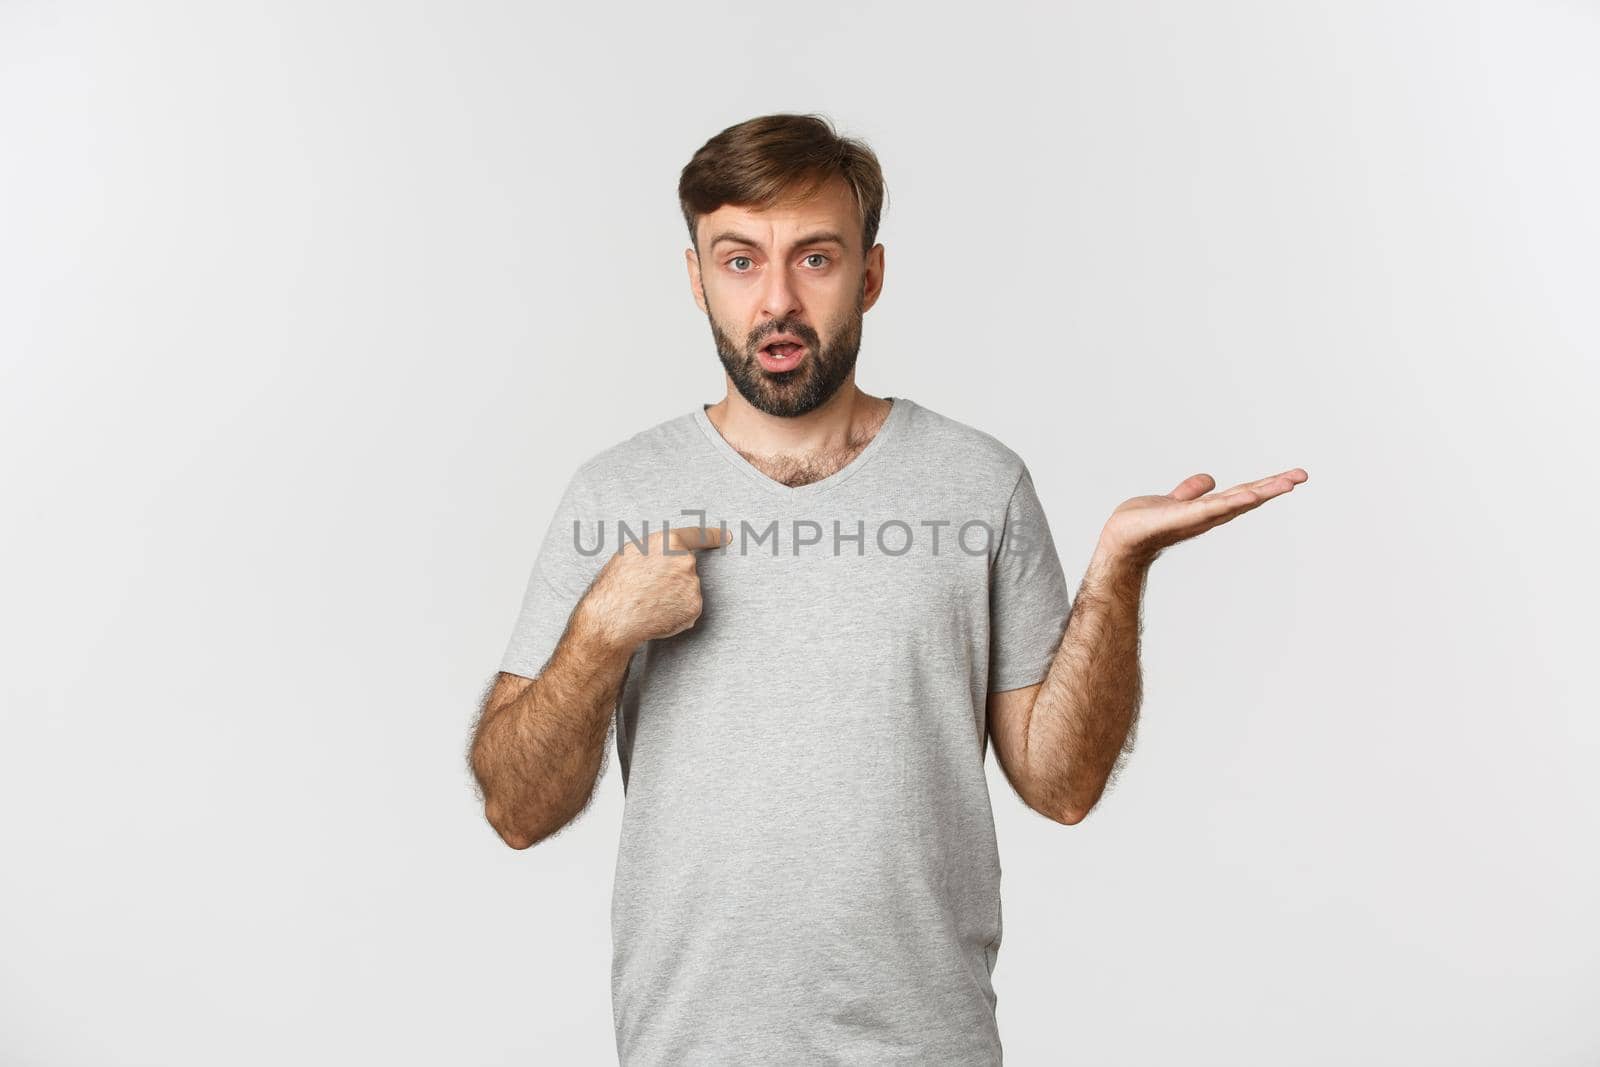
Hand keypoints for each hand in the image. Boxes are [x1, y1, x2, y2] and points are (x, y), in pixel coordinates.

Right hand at [580, 522, 731, 651]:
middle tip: (648, 589)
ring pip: (686, 590)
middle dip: (672, 578)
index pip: (698, 536)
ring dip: (673, 596)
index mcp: (670, 542)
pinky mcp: (694, 607)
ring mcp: (692, 585)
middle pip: (686, 568)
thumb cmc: (616, 584)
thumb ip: (657, 549)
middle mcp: (686, 561)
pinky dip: (676, 613)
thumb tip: (667, 553)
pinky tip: (657, 614)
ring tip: (648, 602)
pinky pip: (687, 608)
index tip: (727, 536)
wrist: (614, 617)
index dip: (714, 535)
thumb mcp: (631, 553)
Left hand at [1095, 468, 1307, 569]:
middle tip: (1302, 476)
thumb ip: (1191, 492)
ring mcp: (1195, 518)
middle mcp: (1207, 515)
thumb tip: (1210, 480)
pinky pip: (1206, 509)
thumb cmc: (1143, 525)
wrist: (1119, 541)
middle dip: (1274, 487)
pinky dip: (1226, 503)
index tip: (1293, 477)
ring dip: (1259, 493)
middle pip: (1246, 498)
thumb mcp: (1174, 502)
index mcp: (1209, 509)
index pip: (1244, 494)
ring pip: (1233, 503)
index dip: (1268, 485)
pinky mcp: (1178, 519)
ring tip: (1285, 483)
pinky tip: (1245, 495)